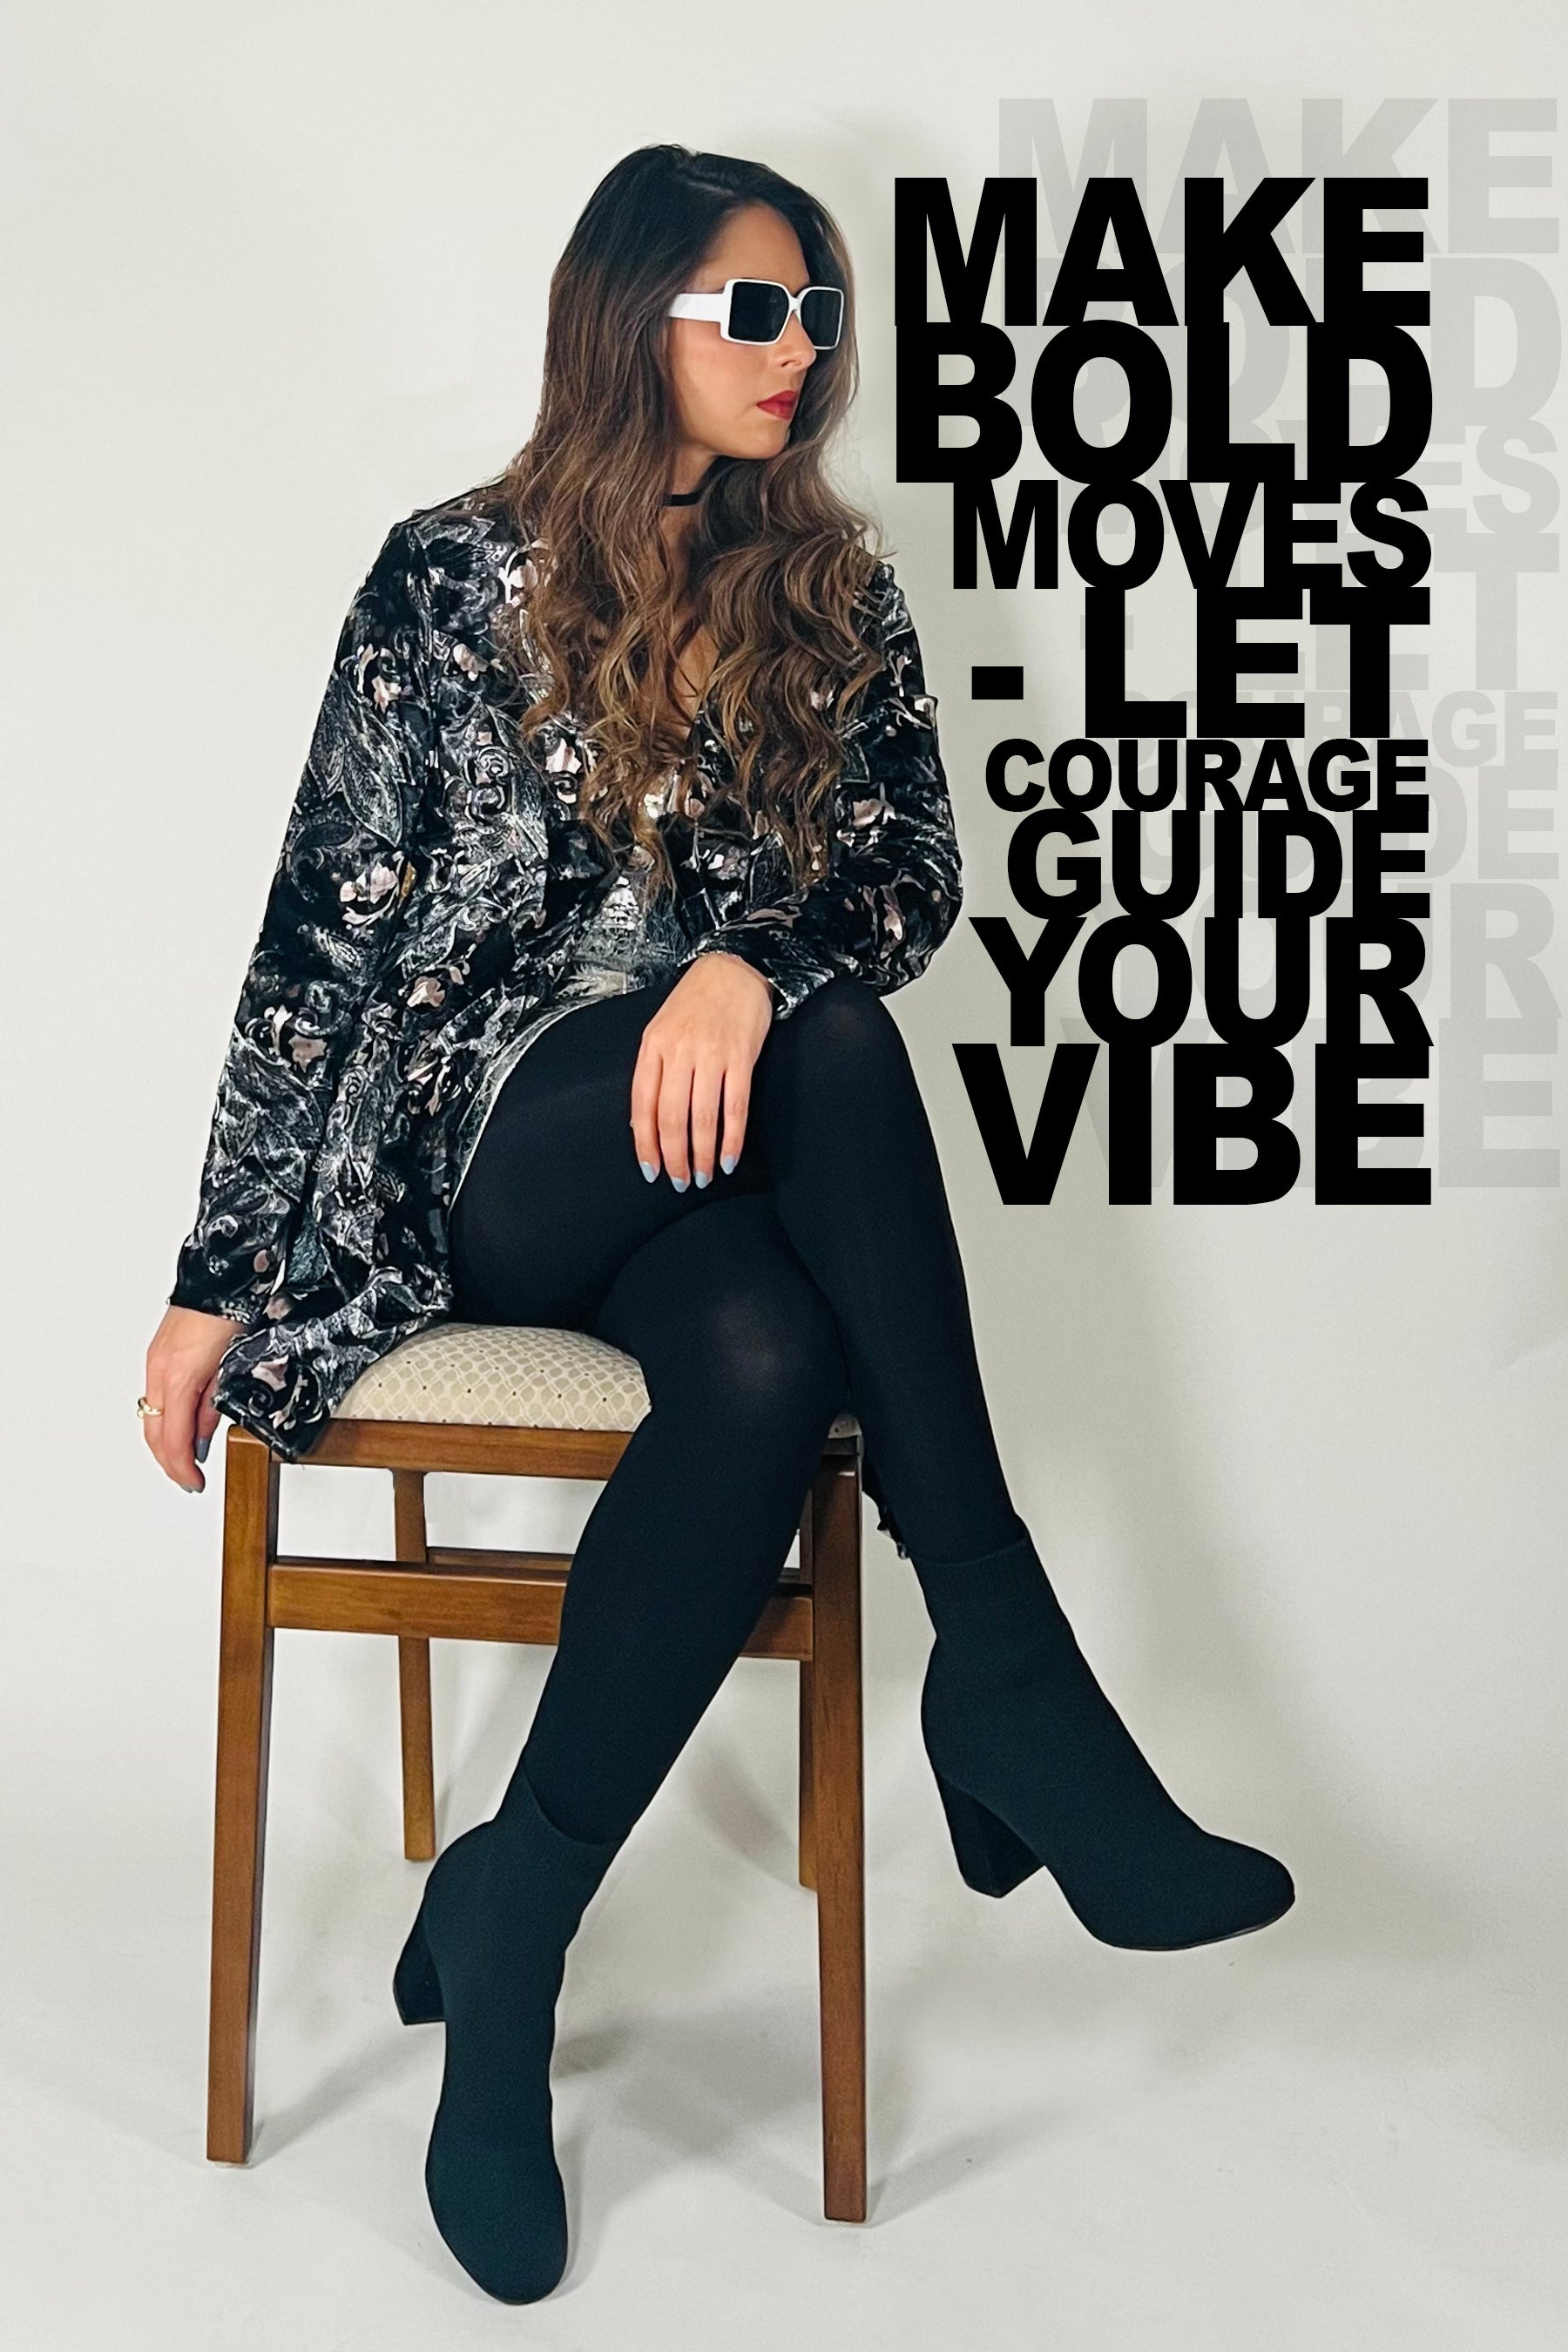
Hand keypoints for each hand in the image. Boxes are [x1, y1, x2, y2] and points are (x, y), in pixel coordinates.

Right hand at [142, 1304, 247, 1493]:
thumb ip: (213, 1407)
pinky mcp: (156, 1355)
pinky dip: (163, 1420)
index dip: (182, 1467)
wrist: (218, 1278)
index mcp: (179, 1378)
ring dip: (164, 1444)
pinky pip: (152, 1399)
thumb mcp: (232, 1368)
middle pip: (155, 1433)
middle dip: (170, 1462)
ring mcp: (154, 1363)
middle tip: (189, 1479)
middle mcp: (159, 1372)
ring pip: (150, 1418)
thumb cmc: (232, 1315)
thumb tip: (202, 1440)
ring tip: (184, 1460)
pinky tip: (178, 1428)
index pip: (174, 1439)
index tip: (195, 1483)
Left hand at [630, 951, 773, 1187]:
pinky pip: (735, 1107)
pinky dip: (732, 1138)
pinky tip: (728, 1158)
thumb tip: (645, 1126)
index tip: (651, 1171)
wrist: (734, 969)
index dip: (645, 1144)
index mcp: (653, 1046)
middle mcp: (679, 1050)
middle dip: (674, 1157)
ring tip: (702, 1176)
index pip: (642, 1105)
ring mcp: (711, 1053)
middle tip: (679, 1182)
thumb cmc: (696, 1004)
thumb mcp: (662, 1031)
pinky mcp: (741, 1056)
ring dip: (702, 1154)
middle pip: (671, 1117)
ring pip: (702, 1117)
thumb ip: (654, 1073)